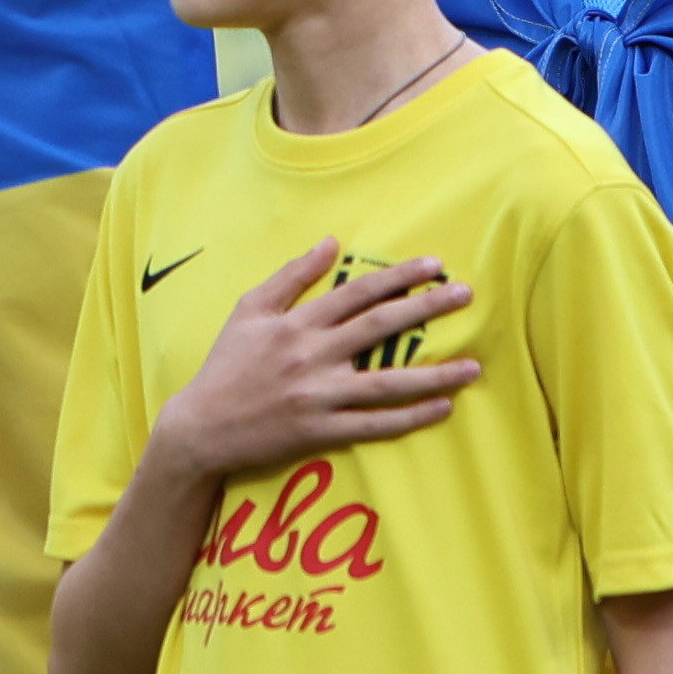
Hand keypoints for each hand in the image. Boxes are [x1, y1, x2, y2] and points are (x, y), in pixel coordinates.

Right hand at [152, 242, 479, 485]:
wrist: (199, 428)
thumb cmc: (226, 365)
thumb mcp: (249, 310)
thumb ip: (291, 275)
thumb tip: (330, 242)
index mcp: (297, 323)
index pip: (358, 293)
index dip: (399, 278)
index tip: (434, 265)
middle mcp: (312, 356)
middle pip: (380, 328)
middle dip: (427, 309)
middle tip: (466, 295)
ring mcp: (319, 396)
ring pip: (387, 383)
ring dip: (434, 374)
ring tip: (473, 366)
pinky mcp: (320, 431)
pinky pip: (374, 425)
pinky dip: (410, 418)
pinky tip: (441, 408)